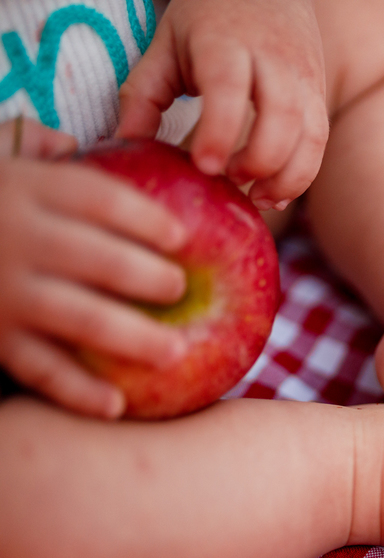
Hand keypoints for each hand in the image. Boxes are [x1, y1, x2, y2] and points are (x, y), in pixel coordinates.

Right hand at [0, 119, 189, 417]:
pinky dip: (77, 391)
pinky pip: (40, 368)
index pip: (94, 196)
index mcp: (20, 190)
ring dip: (131, 337)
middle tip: (180, 289)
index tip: (181, 235)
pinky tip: (116, 405)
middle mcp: (14, 239)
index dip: (144, 216)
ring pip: (77, 316)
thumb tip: (72, 141)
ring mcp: (3, 292)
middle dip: (148, 276)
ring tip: (175, 351)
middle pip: (96, 257)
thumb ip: (31, 148)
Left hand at [116, 0, 328, 209]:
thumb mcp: (167, 43)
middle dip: (260, 161)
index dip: (221, 131)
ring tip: (256, 199)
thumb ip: (144, 94)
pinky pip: (319, 142)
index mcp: (228, 42)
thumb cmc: (208, 18)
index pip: (230, 88)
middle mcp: (275, 59)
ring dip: (287, 177)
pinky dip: (301, 174)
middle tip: (228, 182)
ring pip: (311, 136)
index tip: (205, 166)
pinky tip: (275, 193)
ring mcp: (305, 77)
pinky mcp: (319, 94)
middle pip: (282, 117)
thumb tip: (123, 144)